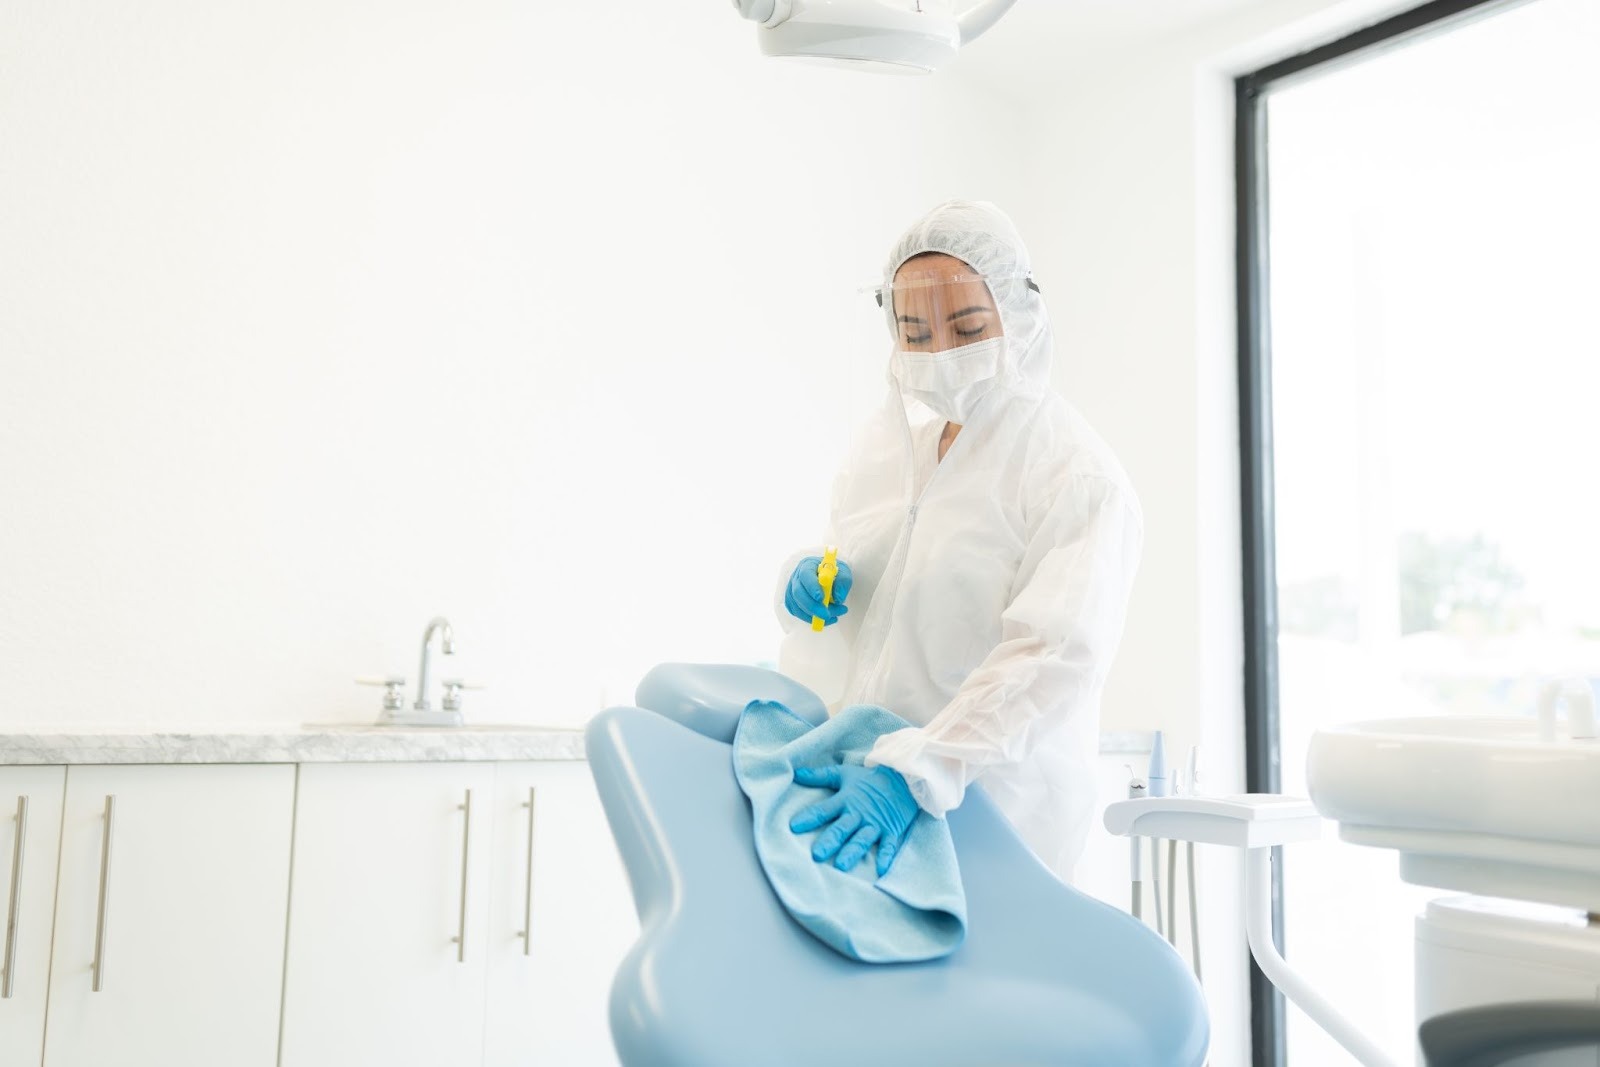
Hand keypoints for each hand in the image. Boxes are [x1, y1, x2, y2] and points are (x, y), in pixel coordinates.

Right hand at [784, 556, 853, 625]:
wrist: (829, 578)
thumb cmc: (835, 573)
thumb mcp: (844, 572)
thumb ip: (843, 582)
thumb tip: (838, 599)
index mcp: (808, 565)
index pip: (805, 574)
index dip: (812, 587)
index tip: (821, 598)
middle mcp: (796, 577)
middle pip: (798, 592)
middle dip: (813, 606)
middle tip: (828, 615)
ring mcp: (792, 590)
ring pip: (798, 605)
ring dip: (815, 614)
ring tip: (834, 616)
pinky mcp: (792, 602)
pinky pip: (799, 613)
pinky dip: (812, 619)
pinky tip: (826, 619)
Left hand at [789, 763, 918, 875]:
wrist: (903, 777)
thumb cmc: (870, 779)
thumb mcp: (844, 774)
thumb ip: (820, 776)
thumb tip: (796, 774)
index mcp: (846, 801)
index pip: (823, 810)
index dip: (809, 818)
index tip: (794, 827)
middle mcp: (859, 814)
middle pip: (842, 829)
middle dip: (830, 841)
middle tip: (816, 854)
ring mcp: (876, 824)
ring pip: (861, 840)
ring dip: (852, 852)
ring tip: (841, 865)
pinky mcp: (891, 830)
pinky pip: (889, 846)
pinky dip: (886, 857)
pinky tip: (880, 870)